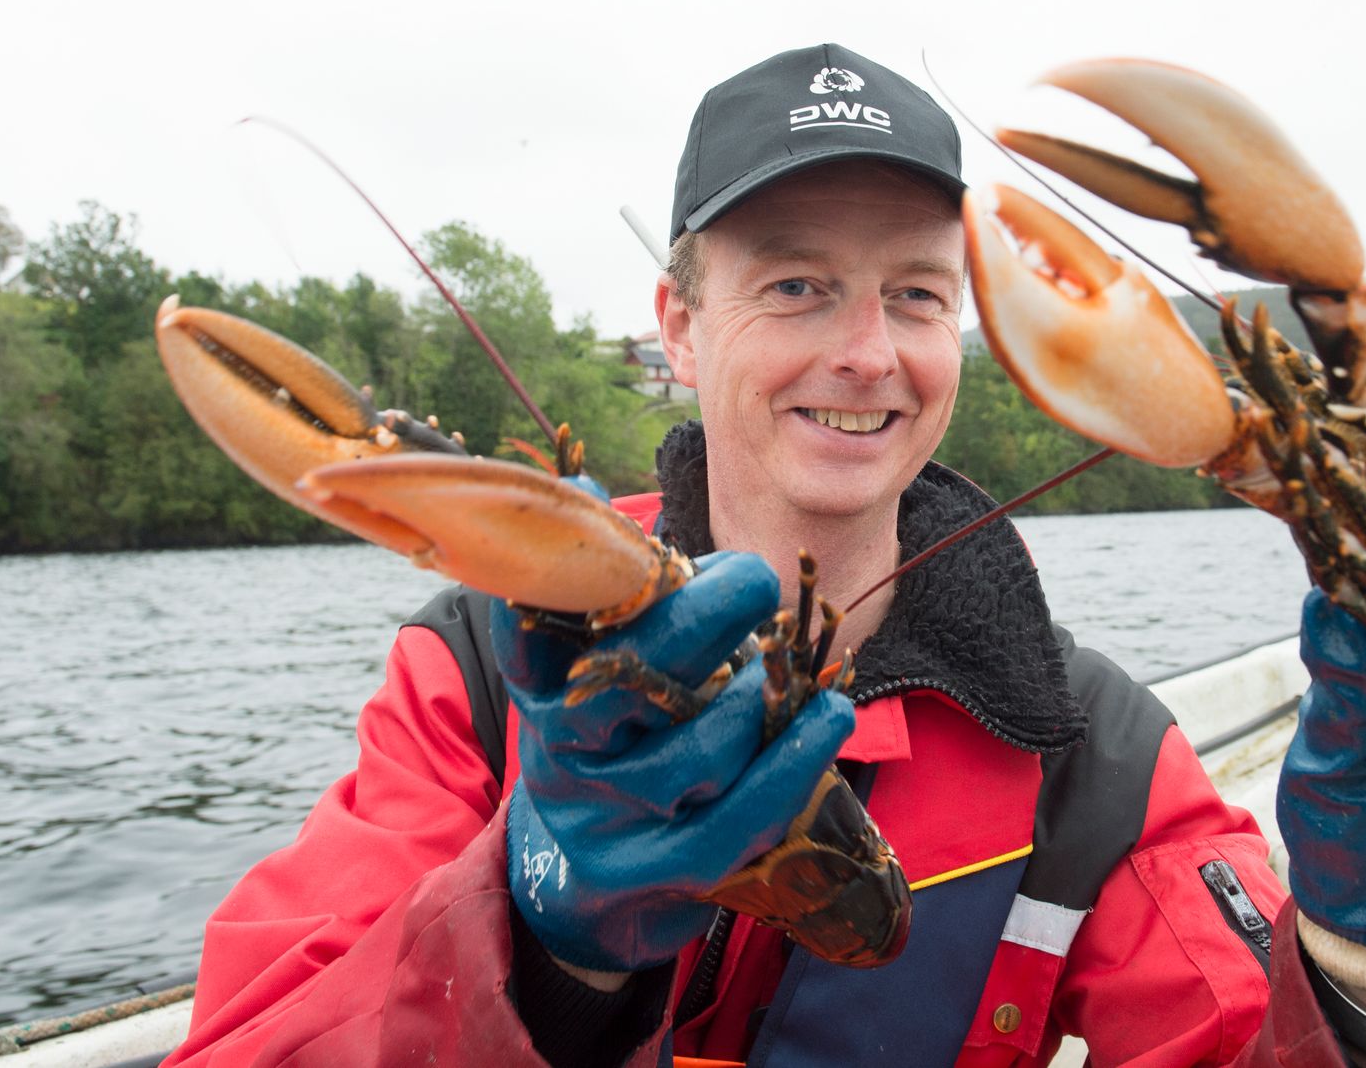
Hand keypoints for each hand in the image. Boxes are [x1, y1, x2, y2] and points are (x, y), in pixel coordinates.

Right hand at [495, 548, 856, 973]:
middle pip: (628, 682)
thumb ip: (609, 587)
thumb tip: (588, 487)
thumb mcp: (594, 665)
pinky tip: (831, 718)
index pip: (534, 630)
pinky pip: (736, 820)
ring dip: (755, 703)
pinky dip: (793, 764)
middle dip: (699, 621)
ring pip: (694, 757)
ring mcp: (609, 815)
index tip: (597, 506)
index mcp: (542, 685)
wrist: (589, 877)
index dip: (563, 575)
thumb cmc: (617, 737)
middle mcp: (562, 748)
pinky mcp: (659, 868)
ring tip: (781, 673)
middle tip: (753, 580)